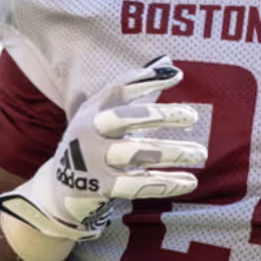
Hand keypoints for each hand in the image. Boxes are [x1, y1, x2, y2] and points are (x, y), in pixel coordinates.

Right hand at [0, 57, 205, 240]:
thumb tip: (174, 71)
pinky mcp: (99, 187)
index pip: (119, 89)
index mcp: (92, 110)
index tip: (177, 76)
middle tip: (193, 116)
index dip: (146, 80)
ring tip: (201, 153)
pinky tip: (189, 182)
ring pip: (137, 153)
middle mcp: (88, 131)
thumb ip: (135, 96)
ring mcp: (92, 160)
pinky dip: (165, 184)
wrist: (59, 190)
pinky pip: (137, 185)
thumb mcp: (104, 117)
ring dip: (172, 152)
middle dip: (161, 115)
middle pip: (126, 119)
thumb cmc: (95, 145)